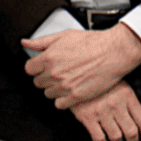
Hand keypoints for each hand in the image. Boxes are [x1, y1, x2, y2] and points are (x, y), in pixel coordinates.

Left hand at [22, 23, 140, 108]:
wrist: (114, 52)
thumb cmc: (93, 42)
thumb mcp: (65, 35)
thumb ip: (42, 41)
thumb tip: (26, 43)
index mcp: (49, 57)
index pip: (29, 69)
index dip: (36, 68)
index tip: (42, 67)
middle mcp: (54, 73)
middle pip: (38, 82)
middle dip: (46, 77)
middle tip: (58, 72)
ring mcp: (65, 86)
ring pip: (48, 94)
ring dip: (55, 88)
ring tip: (67, 80)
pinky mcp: (76, 96)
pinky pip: (59, 104)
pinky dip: (63, 99)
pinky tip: (71, 90)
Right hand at [69, 80, 140, 140]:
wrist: (77, 77)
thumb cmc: (103, 85)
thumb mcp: (121, 86)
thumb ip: (131, 102)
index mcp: (127, 95)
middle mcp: (116, 104)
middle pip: (131, 131)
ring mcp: (102, 111)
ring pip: (116, 137)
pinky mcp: (88, 117)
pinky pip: (100, 138)